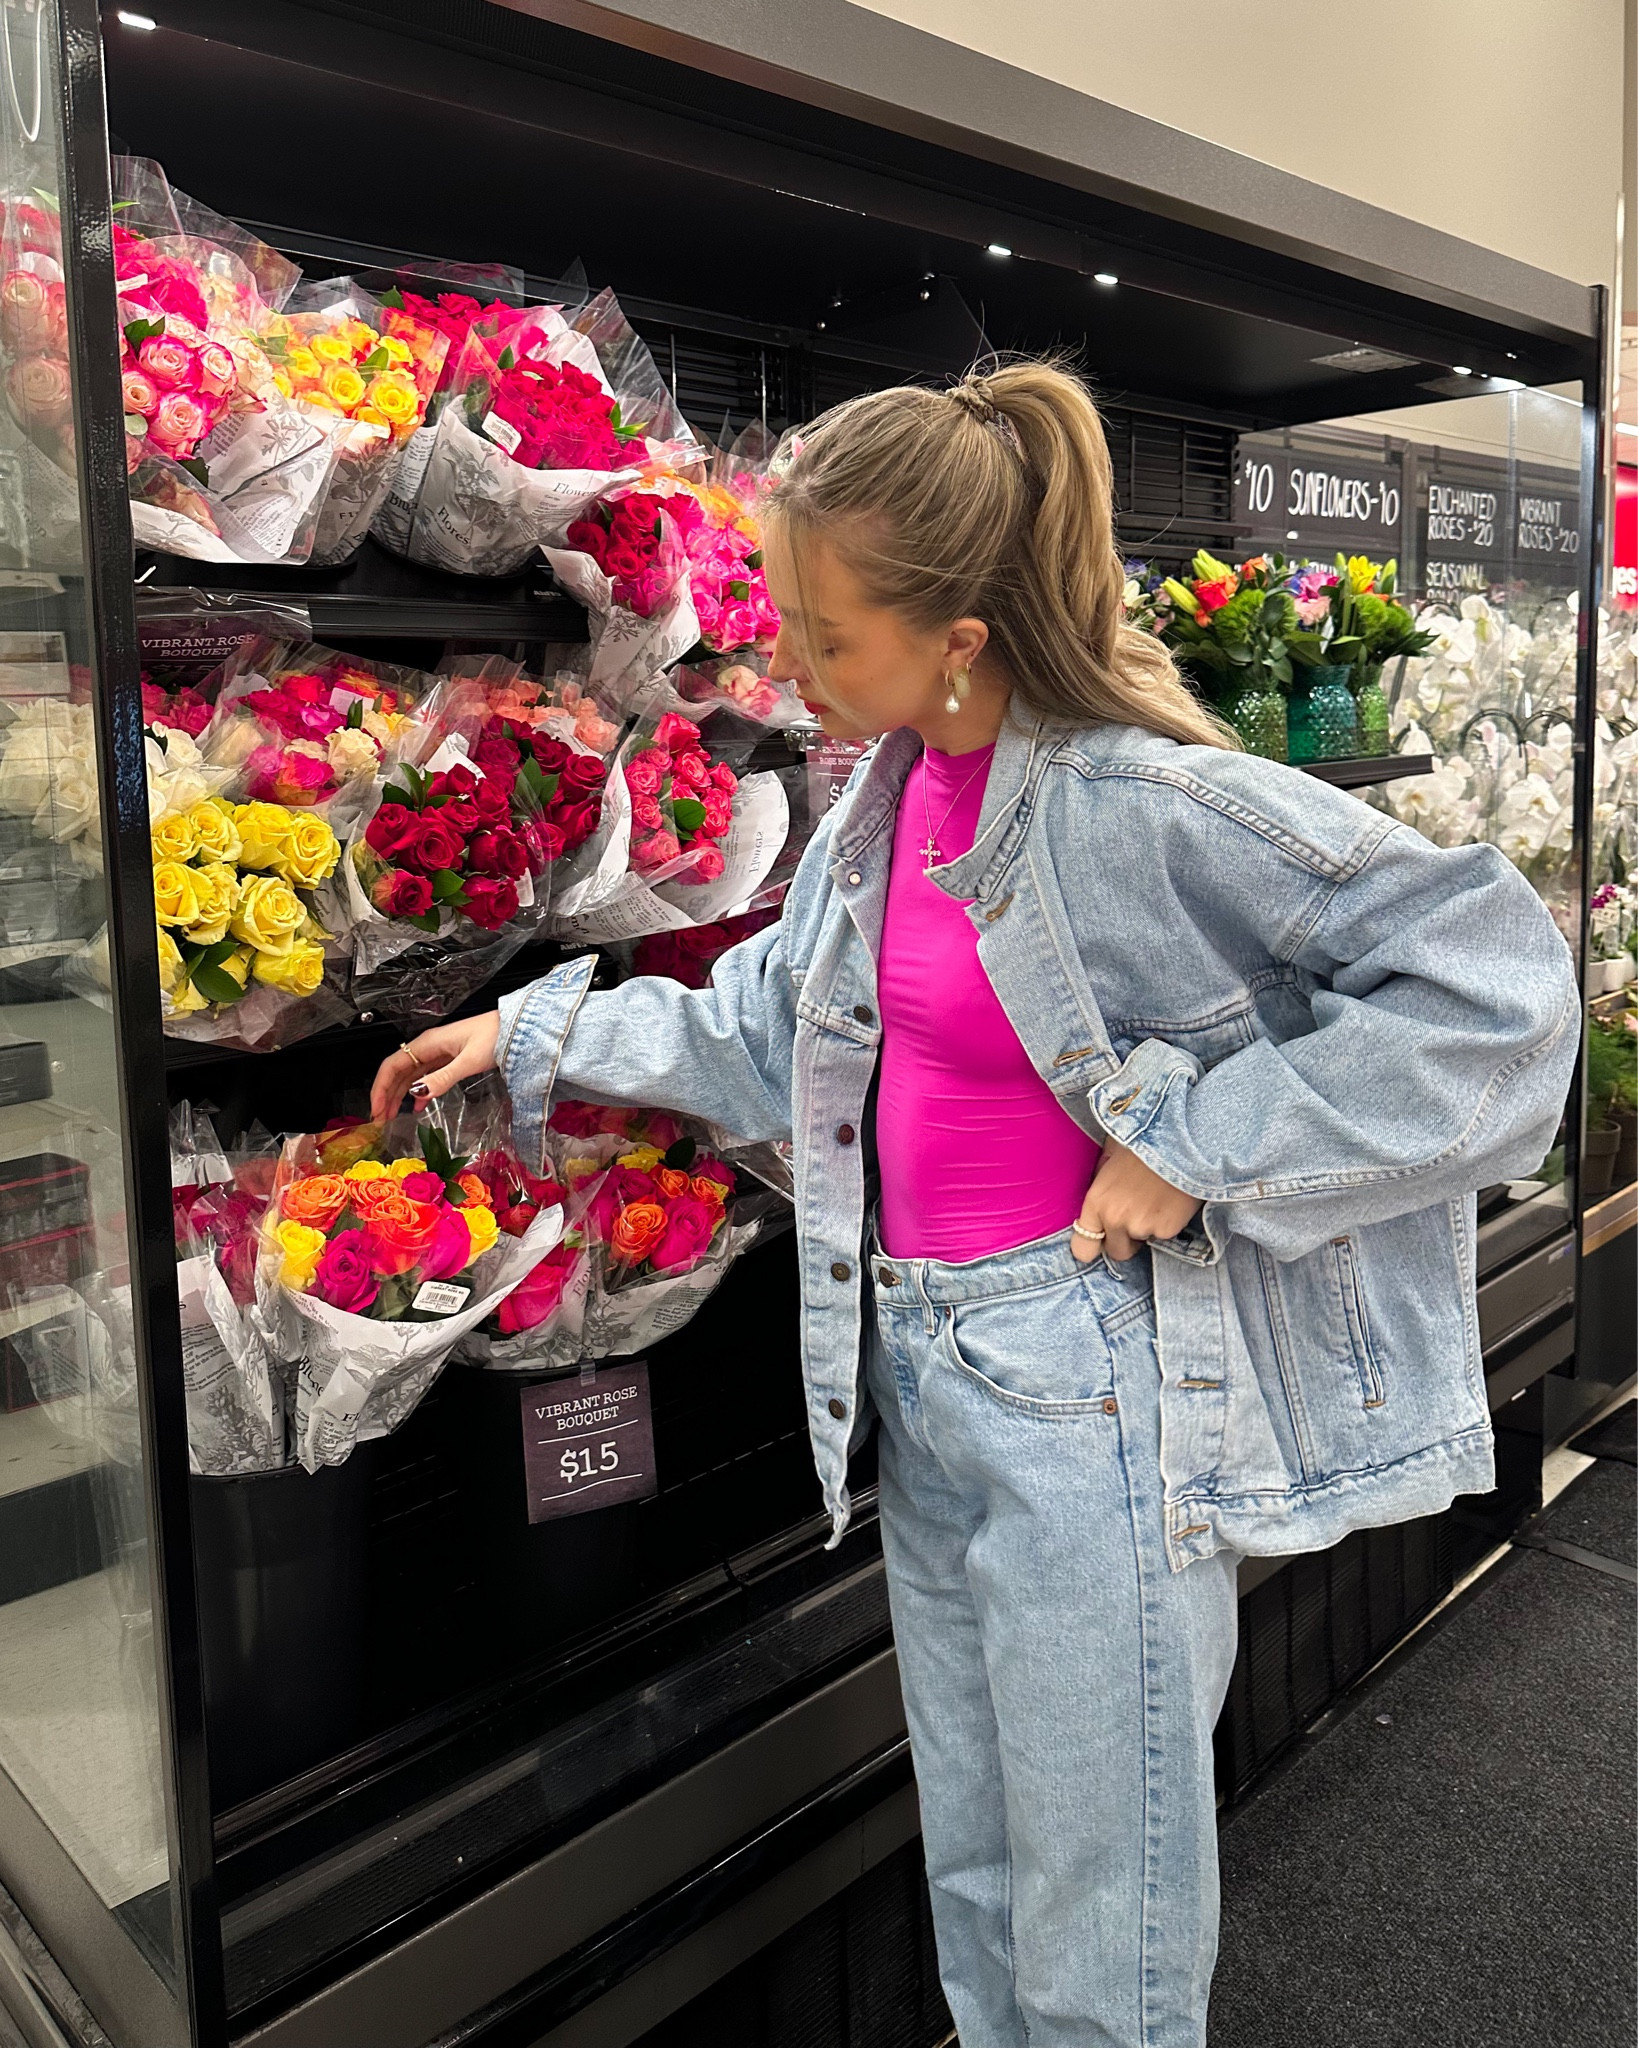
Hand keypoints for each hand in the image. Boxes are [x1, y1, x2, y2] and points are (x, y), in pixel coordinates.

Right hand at [371, 1011, 499, 1121]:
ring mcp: (438, 1052)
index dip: (380, 1089)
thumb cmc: (496, 1036)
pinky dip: (418, 1092)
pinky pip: (425, 1076)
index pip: (392, 1066)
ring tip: (392, 1116)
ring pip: (409, 1075)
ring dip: (399, 1096)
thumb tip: (418, 1092)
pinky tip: (418, 1106)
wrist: (517, 1028)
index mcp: (428, 1043)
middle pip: (397, 1072)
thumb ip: (443, 1077)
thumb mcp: (469, 1060)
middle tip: (380, 1119)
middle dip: (386, 1096)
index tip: (376, 1109)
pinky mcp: (448, 1058)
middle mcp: (428, 1046)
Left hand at [1071, 1135, 1202, 1263]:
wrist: (1180, 1142)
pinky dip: (1168, 1224)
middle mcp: (1114, 1219)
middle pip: (1117, 1252)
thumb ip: (1099, 1181)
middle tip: (1138, 1217)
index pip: (1083, 1248)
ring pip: (1143, 1242)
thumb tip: (1096, 1188)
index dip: (1093, 1247)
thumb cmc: (1143, 1144)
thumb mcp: (1110, 1156)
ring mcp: (1140, 1227)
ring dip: (1149, 1229)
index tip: (1102, 1239)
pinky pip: (1164, 1236)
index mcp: (1096, 1202)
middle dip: (1126, 1240)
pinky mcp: (1166, 1230)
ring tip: (1157, 1201)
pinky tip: (1171, 1202)